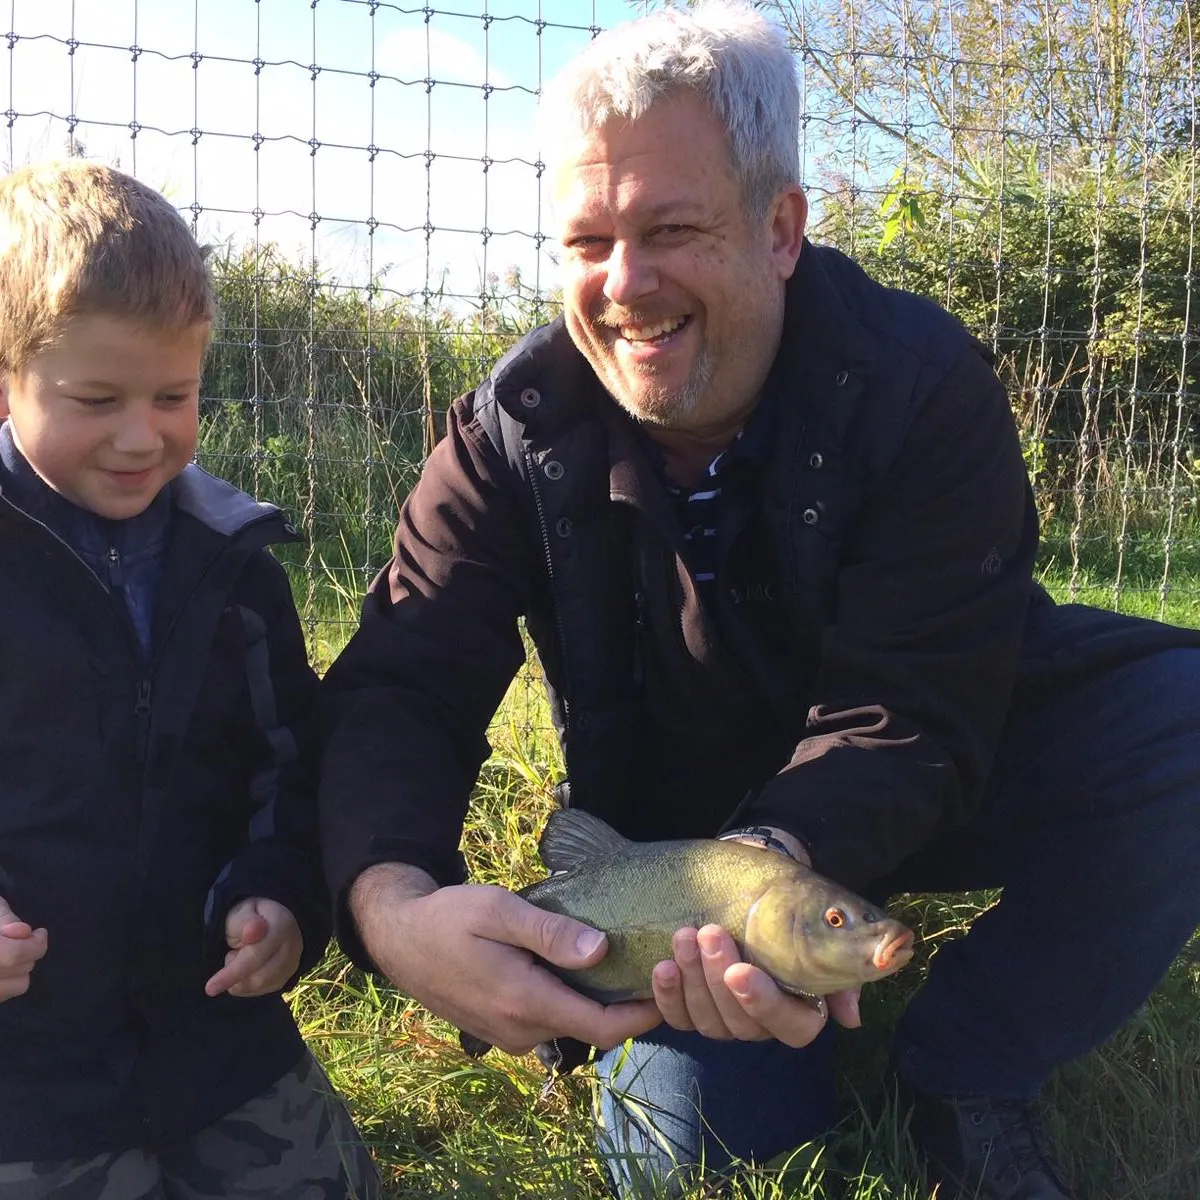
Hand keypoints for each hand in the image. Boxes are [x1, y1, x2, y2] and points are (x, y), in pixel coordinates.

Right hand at [0, 897, 47, 1001]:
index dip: (34, 943)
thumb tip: (23, 932)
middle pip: (19, 971)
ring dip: (21, 970)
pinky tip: (0, 967)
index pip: (13, 954)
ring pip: (16, 987)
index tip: (39, 932)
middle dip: (29, 954)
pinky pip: (2, 996)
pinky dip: (7, 983)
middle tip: (24, 939)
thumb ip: (3, 919)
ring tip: (11, 954)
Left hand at [205, 898, 302, 997]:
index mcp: (281, 926)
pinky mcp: (286, 978)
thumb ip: (245, 921)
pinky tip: (244, 967)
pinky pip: (260, 991)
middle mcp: (293, 947)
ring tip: (238, 956)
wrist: (270, 919)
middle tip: (230, 954)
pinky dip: (245, 983)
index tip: (210, 988)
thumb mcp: (242, 911)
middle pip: (258, 978)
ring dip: (239, 978)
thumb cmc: (250, 916)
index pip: (255, 956)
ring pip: (258, 987)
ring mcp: (292, 965)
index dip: (232, 972)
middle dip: (233, 974)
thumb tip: (253, 931)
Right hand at [351, 865, 661, 1055]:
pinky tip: (576, 968)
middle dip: (625, 1005)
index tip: (671, 988)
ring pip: (569, 1024)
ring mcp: (509, 1035)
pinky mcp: (500, 1029)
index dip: (642, 1015)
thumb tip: (601, 949)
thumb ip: (549, 933)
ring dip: (596, 1001)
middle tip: (651, 964)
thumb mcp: (498, 911)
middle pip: (591, 1028)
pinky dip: (570, 1000)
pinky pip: (548, 1021)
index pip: (602, 1027)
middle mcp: (521, 1031)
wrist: (398, 937)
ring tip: (620, 961)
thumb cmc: (448, 917)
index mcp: (525, 1002)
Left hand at [651, 828, 860, 1044]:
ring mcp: (726, 1020)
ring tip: (683, 937)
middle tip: (708, 933)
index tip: (740, 971)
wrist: (758, 891)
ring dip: (692, 979)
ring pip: (708, 1020)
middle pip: (740, 1022)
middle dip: (717, 978)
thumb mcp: (824, 932)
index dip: (763, 1003)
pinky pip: (678, 1017)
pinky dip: (667, 995)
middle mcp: (762, 1023)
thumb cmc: (794, 912)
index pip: (790, 1026)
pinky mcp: (693, 1011)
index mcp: (801, 1011)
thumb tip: (850, 1016)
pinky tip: (663, 966)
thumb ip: (842, 970)